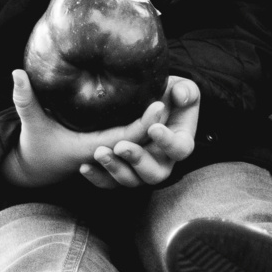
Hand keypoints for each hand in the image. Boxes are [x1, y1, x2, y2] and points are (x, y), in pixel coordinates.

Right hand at [0, 69, 161, 189]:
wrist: (34, 169)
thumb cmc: (34, 146)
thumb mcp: (30, 122)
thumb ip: (25, 99)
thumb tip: (16, 72)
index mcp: (92, 148)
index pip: (127, 137)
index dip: (145, 123)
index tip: (161, 105)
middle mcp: (107, 152)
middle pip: (142, 139)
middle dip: (160, 121)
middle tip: (177, 94)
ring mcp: (111, 152)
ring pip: (142, 141)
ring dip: (159, 124)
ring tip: (175, 98)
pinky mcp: (112, 148)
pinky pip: (136, 140)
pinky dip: (149, 127)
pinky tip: (162, 109)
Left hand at [78, 76, 199, 189]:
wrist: (148, 104)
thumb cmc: (168, 96)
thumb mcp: (181, 88)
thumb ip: (186, 90)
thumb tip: (180, 95)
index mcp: (179, 143)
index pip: (180, 149)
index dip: (167, 142)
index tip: (153, 128)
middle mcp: (162, 162)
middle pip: (156, 174)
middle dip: (137, 160)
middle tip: (121, 146)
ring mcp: (141, 171)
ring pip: (131, 181)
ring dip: (115, 169)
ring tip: (100, 153)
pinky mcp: (121, 172)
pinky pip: (109, 183)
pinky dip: (97, 177)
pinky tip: (84, 167)